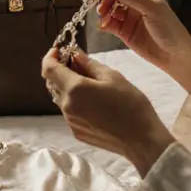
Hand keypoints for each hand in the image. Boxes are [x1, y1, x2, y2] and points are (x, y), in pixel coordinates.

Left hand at [41, 48, 174, 176]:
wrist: (141, 139)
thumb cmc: (131, 105)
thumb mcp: (112, 77)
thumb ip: (88, 63)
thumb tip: (75, 54)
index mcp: (75, 89)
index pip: (49, 68)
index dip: (51, 57)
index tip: (59, 51)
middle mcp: (67, 106)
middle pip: (53, 83)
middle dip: (62, 71)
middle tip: (79, 64)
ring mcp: (70, 121)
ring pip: (61, 97)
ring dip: (68, 87)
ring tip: (90, 84)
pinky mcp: (76, 132)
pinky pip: (69, 111)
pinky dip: (75, 101)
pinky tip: (94, 102)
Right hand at [93, 0, 190, 90]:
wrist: (174, 54)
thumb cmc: (169, 28)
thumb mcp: (151, 9)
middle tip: (99, 7)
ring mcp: (127, 14)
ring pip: (107, 8)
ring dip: (102, 11)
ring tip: (104, 18)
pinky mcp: (122, 29)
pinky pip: (108, 23)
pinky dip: (103, 23)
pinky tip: (103, 26)